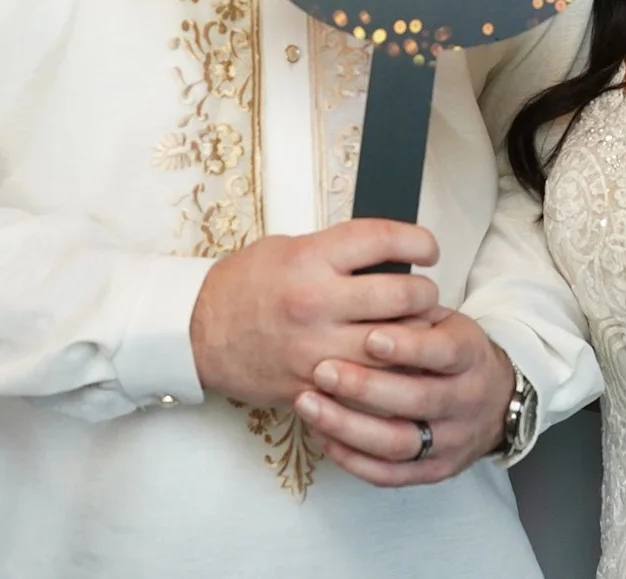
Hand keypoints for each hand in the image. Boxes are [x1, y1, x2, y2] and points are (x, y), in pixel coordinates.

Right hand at [189, 219, 440, 407]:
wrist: (198, 333)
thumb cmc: (243, 286)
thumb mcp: (288, 250)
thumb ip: (337, 253)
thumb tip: (389, 257)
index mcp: (310, 260)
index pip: (381, 239)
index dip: (417, 240)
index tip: (428, 247)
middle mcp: (316, 303)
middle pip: (400, 296)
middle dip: (424, 292)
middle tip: (424, 291)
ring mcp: (317, 349)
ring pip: (394, 347)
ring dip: (415, 337)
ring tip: (417, 329)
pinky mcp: (314, 385)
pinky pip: (368, 385)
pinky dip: (389, 376)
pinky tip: (396, 366)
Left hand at [292, 309, 517, 485]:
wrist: (494, 400)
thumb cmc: (453, 351)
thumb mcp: (444, 321)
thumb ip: (412, 312)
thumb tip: (366, 292)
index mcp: (471, 356)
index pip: (444, 353)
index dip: (409, 346)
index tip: (370, 336)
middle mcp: (466, 401)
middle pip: (417, 400)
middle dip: (366, 387)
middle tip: (322, 370)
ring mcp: (451, 441)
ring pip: (398, 443)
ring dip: (349, 426)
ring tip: (308, 403)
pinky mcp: (434, 470)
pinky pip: (390, 475)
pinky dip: (353, 459)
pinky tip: (323, 437)